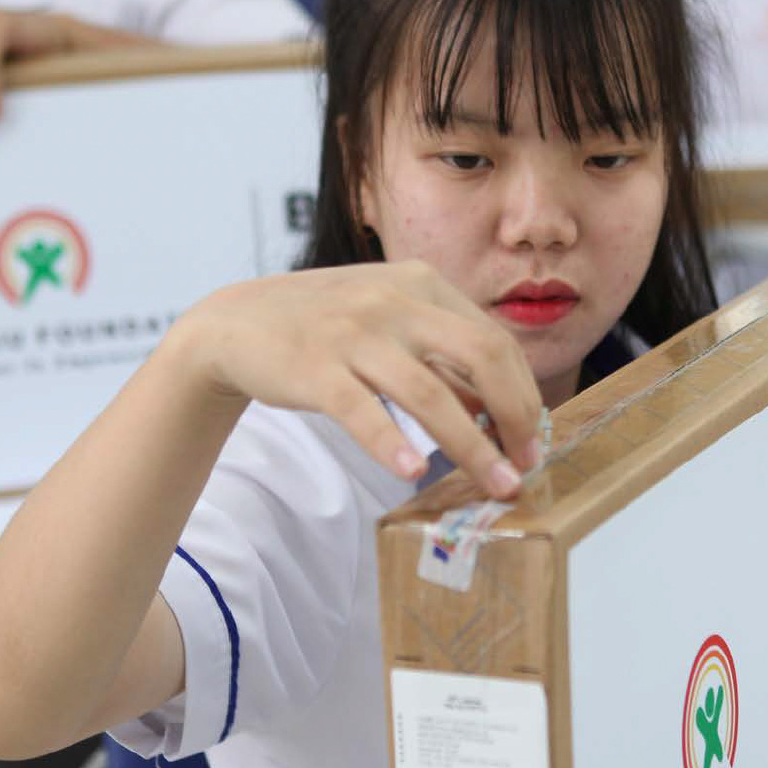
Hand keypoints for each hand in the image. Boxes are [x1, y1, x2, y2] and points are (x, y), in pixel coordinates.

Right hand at [185, 260, 543, 498]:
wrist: (237, 323)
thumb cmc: (325, 327)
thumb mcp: (390, 318)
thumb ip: (441, 354)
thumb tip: (499, 409)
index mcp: (422, 283)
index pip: (495, 340)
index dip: (523, 395)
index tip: (530, 440)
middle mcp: (394, 300)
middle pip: (480, 357)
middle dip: (515, 417)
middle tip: (525, 466)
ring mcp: (354, 332)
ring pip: (429, 393)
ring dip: (471, 446)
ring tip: (495, 484)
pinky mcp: (315, 367)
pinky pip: (362, 411)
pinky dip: (390, 443)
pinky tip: (412, 473)